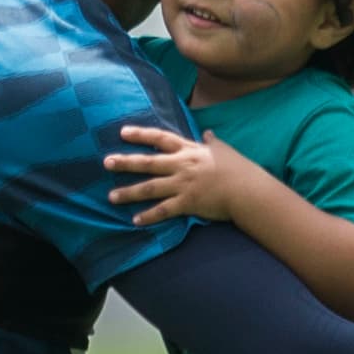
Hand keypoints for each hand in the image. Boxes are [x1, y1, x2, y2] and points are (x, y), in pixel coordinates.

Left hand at [104, 126, 254, 224]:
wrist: (248, 190)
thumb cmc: (239, 168)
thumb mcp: (224, 149)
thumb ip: (212, 142)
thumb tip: (208, 133)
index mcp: (189, 150)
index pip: (161, 138)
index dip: (141, 134)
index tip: (122, 132)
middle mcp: (182, 165)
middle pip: (148, 162)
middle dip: (126, 162)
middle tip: (106, 163)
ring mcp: (183, 184)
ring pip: (150, 188)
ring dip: (129, 192)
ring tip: (111, 197)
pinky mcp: (188, 203)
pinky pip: (164, 210)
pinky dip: (149, 216)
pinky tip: (135, 221)